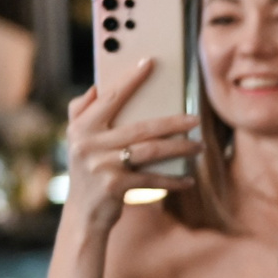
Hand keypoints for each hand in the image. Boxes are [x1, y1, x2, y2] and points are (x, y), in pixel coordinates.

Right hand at [63, 57, 199, 232]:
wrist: (84, 214)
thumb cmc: (88, 172)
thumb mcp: (77, 141)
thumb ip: (80, 113)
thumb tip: (94, 88)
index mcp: (81, 127)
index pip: (110, 97)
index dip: (131, 79)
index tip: (150, 62)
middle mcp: (88, 144)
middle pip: (140, 126)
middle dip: (173, 122)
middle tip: (196, 118)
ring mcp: (101, 165)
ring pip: (151, 150)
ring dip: (179, 147)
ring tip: (199, 146)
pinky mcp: (115, 186)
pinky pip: (152, 178)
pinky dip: (173, 179)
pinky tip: (189, 179)